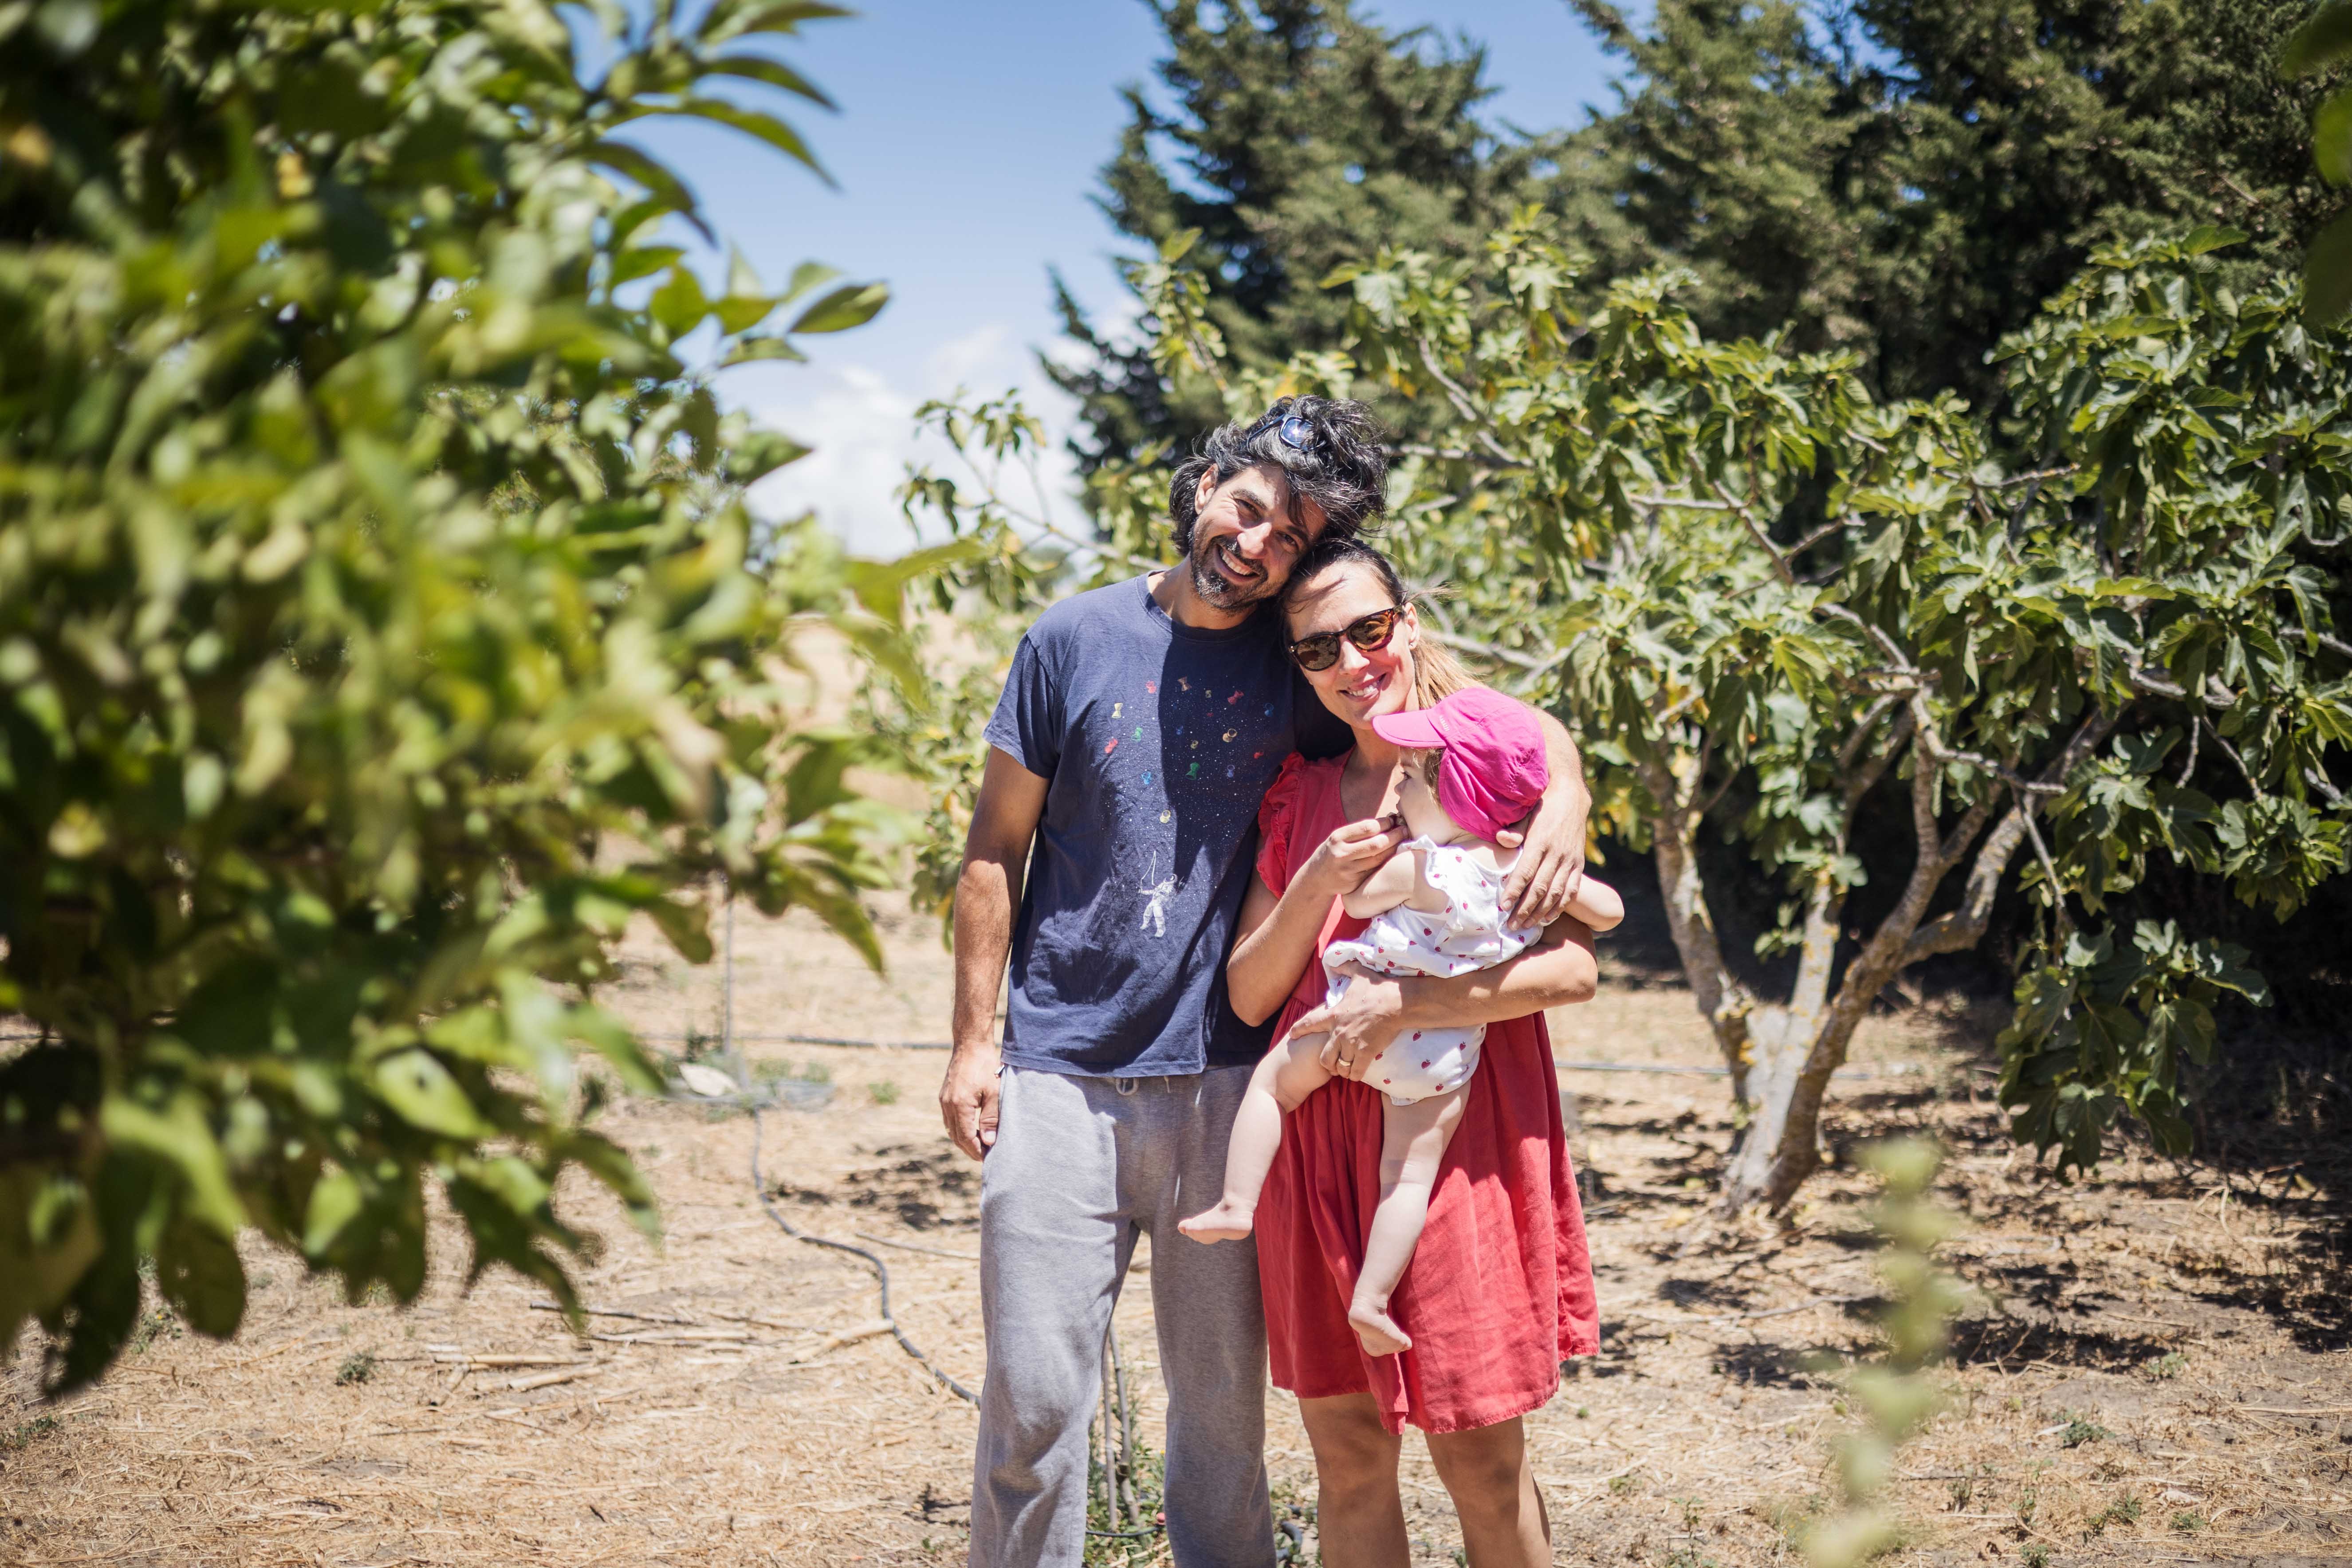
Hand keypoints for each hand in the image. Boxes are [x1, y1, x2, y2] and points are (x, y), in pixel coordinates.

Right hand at [938, 1041, 1001, 1160]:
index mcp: (959, 1105)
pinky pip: (949, 1119)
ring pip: (951, 1129)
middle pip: (956, 1136)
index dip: (975, 1150)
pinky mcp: (944, 1095)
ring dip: (964, 1139)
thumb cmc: (986, 1066)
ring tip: (980, 1145)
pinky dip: (959, 1128)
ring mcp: (944, 1100)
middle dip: (969, 1148)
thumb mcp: (994, 1092)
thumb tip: (988, 1142)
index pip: (965, 1137)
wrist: (970, 1045)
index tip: (986, 1158)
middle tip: (984, 1155)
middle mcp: (947, 1104)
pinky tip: (972, 1128)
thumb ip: (991, 1118)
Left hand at [1290, 964, 1408, 1081]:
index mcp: (1334, 1014)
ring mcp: (1351, 1044)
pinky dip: (1355, 1075)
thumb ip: (1345, 969)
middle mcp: (1339, 1032)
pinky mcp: (1365, 1053)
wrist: (1396, 1002)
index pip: (1309, 1024)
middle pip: (1324, 1057)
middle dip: (1326, 1063)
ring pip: (1339, 1067)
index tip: (1292, 1035)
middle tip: (1332, 1062)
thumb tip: (1336, 962)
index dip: (1299, 1030)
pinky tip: (1357, 1074)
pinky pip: (1355, 1072)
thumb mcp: (1359, 974)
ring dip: (1341, 1070)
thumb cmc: (1378, 988)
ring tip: (1345, 1070)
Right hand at [1297, 815, 1407, 902]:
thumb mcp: (1338, 838)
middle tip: (1405, 830)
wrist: (1316, 879)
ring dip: (1394, 849)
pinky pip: (1375, 870)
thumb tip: (1388, 821)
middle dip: (1395, 836)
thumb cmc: (1333, 853)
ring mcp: (1348, 870)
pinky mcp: (1354, 883)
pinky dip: (1386, 862)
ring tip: (1403, 841)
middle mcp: (1342, 853)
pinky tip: (1394, 855)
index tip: (1394, 821)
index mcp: (1338, 838)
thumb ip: (1358, 832)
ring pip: (1379, 859)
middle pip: (1377, 844)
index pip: (1368, 827)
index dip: (1385, 823)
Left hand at [1497, 788, 1587, 928]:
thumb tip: (1501, 840)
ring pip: (1556, 893)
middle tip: (1511, 926)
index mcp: (1540, 841)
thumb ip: (1515, 830)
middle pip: (1539, 888)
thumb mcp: (1526, 814)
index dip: (1514, 892)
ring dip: (1541, 912)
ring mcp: (1570, 860)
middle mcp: (1557, 853)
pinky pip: (1571, 890)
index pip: (1525, 872)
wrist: (1572, 798)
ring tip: (1527, 925)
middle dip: (1524, 909)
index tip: (1502, 907)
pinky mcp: (1579, 864)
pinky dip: (1561, 906)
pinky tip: (1549, 917)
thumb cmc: (1542, 807)